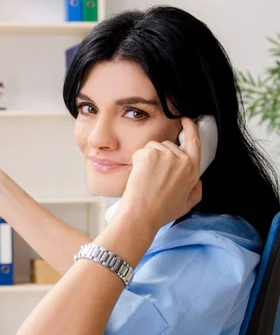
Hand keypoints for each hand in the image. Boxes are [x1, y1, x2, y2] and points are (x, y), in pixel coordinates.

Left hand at [115, 117, 202, 235]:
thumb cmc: (161, 212)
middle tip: (153, 176)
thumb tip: (196, 179)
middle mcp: (182, 160)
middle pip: (168, 145)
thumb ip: (196, 189)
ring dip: (148, 158)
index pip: (195, 142)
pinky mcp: (149, 154)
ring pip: (154, 147)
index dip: (191, 129)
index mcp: (193, 171)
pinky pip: (142, 151)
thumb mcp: (188, 203)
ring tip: (147, 178)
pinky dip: (138, 161)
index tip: (186, 120)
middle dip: (159, 156)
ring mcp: (165, 155)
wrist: (142, 214)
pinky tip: (140, 175)